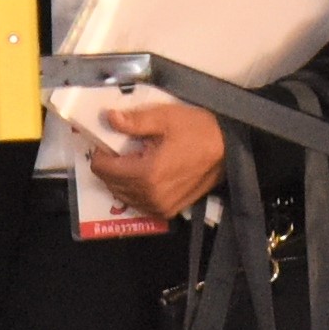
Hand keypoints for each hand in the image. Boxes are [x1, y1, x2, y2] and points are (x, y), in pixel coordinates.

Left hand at [70, 92, 223, 220]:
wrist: (229, 149)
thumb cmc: (199, 130)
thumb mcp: (166, 118)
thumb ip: (135, 122)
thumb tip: (109, 118)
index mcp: (147, 174)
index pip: (104, 169)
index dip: (100, 153)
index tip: (107, 141)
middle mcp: (150, 196)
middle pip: (111, 183)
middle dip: (110, 165)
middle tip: (120, 148)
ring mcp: (159, 207)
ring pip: (123, 195)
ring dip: (120, 179)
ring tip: (133, 159)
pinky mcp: (168, 211)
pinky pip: (139, 203)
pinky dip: (134, 190)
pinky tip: (143, 174)